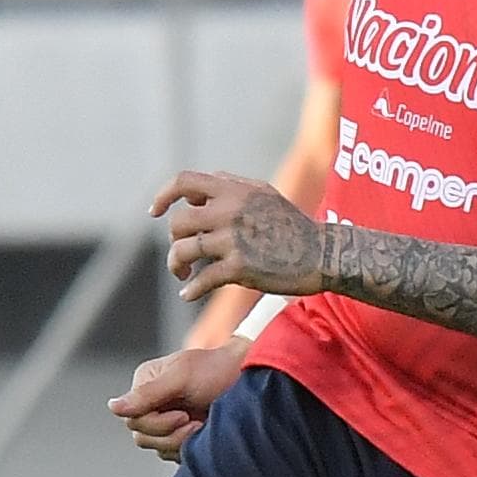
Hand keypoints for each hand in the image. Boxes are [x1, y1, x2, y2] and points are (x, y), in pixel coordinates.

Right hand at [110, 340, 249, 460]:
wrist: (251, 378)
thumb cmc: (218, 370)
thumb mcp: (181, 377)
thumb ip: (147, 393)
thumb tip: (113, 407)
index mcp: (145, 384)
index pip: (133, 418)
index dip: (158, 422)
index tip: (185, 413)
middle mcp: (151, 403)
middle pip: (142, 436)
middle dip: (171, 434)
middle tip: (196, 423)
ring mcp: (166, 421)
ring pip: (157, 448)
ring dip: (181, 442)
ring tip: (203, 427)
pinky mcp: (182, 436)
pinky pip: (173, 454)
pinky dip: (189, 449)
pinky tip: (204, 434)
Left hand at [157, 170, 329, 302]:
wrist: (323, 254)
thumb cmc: (293, 226)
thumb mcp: (264, 194)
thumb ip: (230, 188)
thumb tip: (195, 194)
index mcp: (234, 190)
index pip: (184, 182)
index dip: (163, 196)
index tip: (154, 212)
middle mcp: (231, 210)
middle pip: (179, 222)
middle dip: (174, 240)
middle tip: (182, 254)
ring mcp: (234, 239)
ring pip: (184, 251)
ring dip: (176, 266)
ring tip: (182, 275)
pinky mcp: (240, 268)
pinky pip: (202, 279)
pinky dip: (190, 290)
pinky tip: (188, 295)